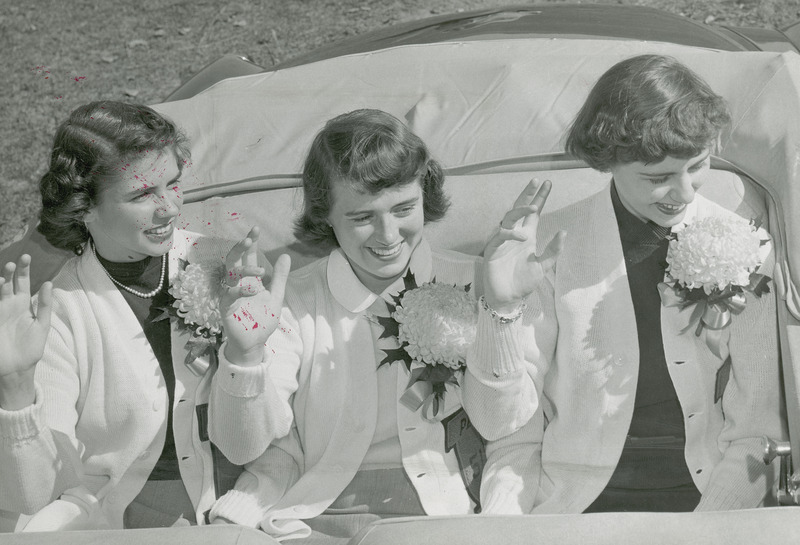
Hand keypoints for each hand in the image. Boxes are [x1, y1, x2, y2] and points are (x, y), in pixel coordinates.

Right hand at [0, 255, 52, 408]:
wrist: (17, 367)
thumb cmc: (31, 347)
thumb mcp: (42, 324)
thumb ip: (45, 305)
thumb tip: (49, 283)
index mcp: (23, 305)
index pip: (23, 283)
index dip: (24, 270)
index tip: (26, 257)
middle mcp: (9, 305)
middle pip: (9, 283)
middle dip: (11, 272)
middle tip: (14, 262)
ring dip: (0, 282)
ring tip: (4, 273)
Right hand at [220, 227, 290, 364]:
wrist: (255, 343)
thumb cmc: (263, 320)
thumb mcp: (276, 296)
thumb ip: (280, 277)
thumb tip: (286, 255)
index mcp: (249, 279)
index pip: (248, 257)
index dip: (251, 243)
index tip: (256, 229)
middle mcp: (238, 284)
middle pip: (234, 260)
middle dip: (240, 247)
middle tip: (249, 238)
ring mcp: (230, 294)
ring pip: (230, 274)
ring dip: (244, 268)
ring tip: (260, 270)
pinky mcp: (226, 307)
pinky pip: (229, 294)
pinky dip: (240, 290)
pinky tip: (252, 290)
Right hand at [482, 179, 564, 312]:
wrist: (508, 299)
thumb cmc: (524, 282)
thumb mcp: (543, 266)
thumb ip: (553, 250)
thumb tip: (563, 231)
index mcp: (527, 235)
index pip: (534, 213)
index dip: (540, 198)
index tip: (547, 183)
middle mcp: (514, 234)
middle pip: (520, 209)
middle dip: (528, 194)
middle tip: (536, 181)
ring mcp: (502, 241)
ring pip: (509, 218)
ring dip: (520, 210)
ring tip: (534, 208)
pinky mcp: (492, 250)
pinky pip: (499, 236)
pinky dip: (509, 234)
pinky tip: (520, 236)